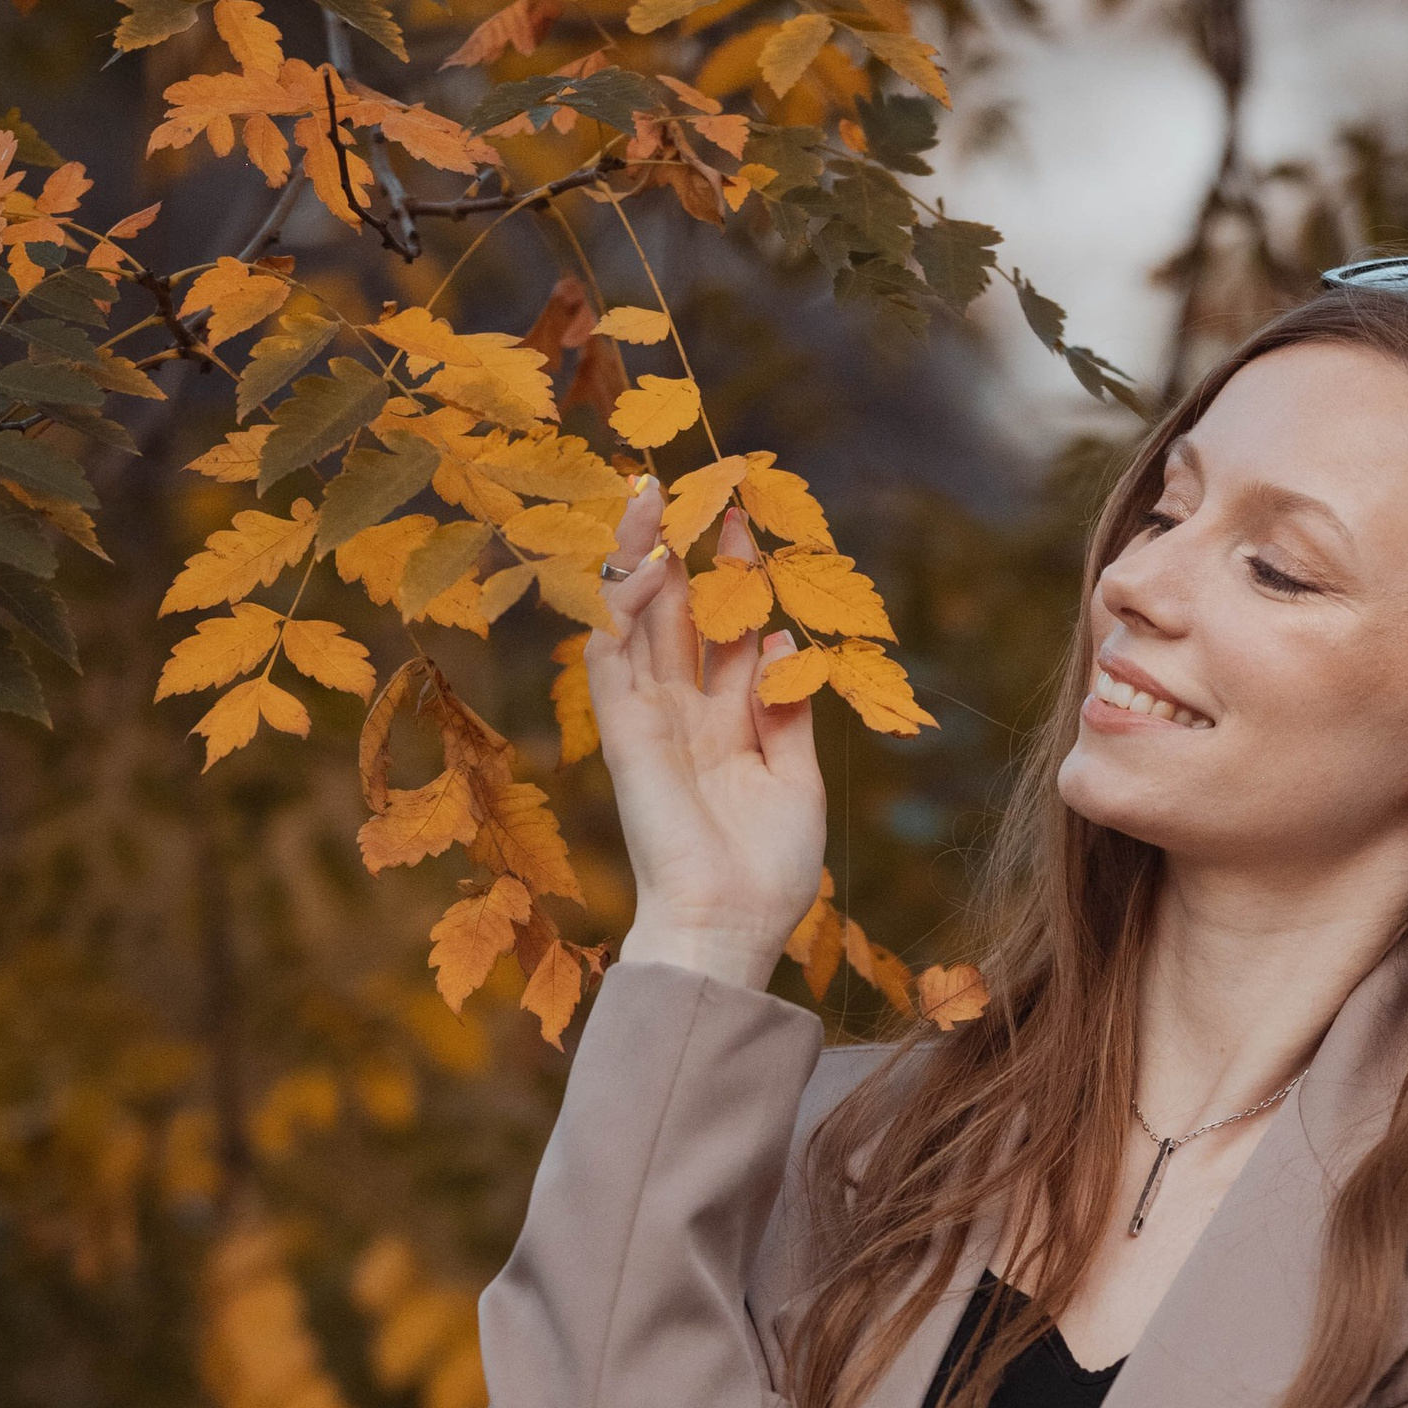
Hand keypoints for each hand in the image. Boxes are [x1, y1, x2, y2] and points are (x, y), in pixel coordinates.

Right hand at [587, 478, 826, 991]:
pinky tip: (641, 566)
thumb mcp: (795, 779)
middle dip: (683, 546)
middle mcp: (684, 711)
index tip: (747, 515)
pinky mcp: (624, 735)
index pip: (726, 628)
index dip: (734, 572)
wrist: (727, 927)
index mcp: (727, 721)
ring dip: (639, 558)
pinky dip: (621, 610)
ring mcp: (650, 719)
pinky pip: (611, 659)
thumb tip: (778, 636)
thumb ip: (785, 710)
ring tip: (652, 496)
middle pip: (677, 611)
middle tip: (692, 480)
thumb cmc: (767, 870)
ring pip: (635, 620)